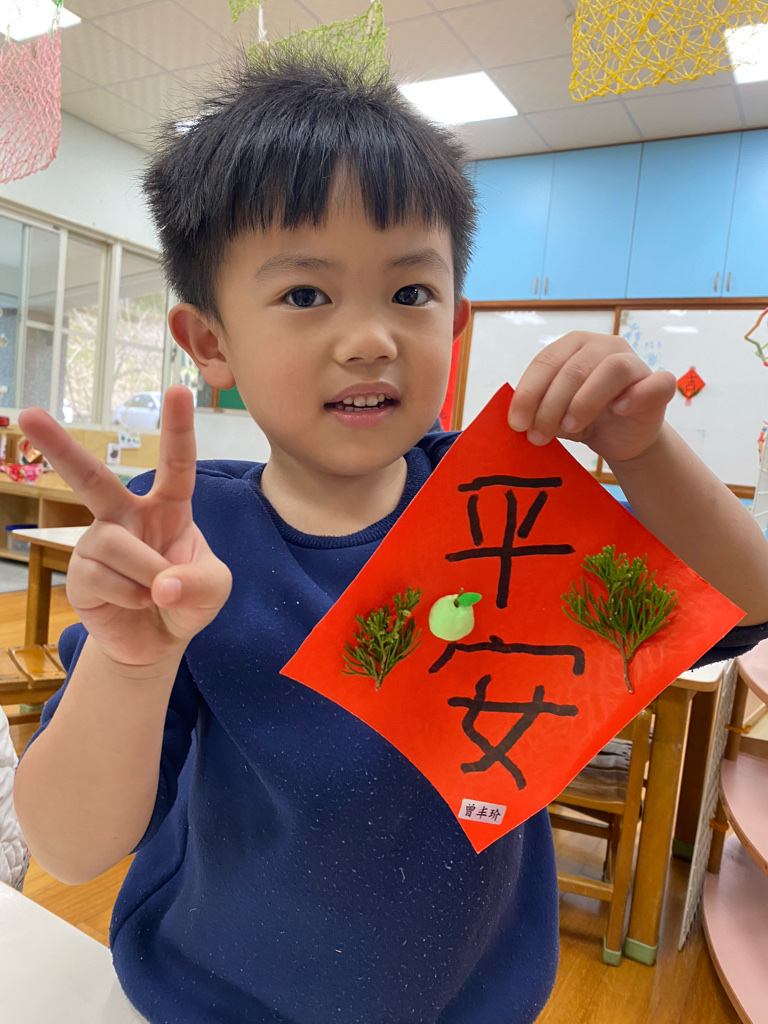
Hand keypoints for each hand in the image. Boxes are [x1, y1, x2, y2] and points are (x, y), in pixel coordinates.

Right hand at [18, 386, 231, 667]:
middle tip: (28, 414)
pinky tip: (136, 605)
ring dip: (146, 573)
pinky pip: (104, 579)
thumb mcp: (214, 589)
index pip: (175, 464)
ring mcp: (97, 544)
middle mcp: (125, 516)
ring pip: (115, 544)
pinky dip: (131, 598)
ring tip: (155, 595)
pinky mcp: (79, 575)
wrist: (158, 643)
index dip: (178, 429)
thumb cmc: (187, 599)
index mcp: (166, 507)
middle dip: (60, 447)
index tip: (177, 389)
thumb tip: (162, 585)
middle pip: (93, 478)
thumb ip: (201, 582)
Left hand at [507, 332, 676, 464]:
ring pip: (611, 370)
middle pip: (574, 369)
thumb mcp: (554, 414)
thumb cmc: (585, 418)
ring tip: (570, 427)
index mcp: (574, 345)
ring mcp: (635, 362)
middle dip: (550, 406)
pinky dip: (636, 396)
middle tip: (538, 436)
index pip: (546, 361)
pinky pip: (655, 383)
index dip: (528, 393)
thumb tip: (516, 420)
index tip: (516, 423)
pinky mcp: (658, 384)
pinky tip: (620, 410)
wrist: (622, 438)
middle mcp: (604, 346)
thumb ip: (536, 411)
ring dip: (584, 401)